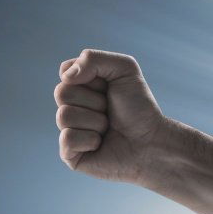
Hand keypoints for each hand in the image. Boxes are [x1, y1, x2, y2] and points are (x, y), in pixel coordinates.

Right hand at [54, 48, 170, 185]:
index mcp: (80, 87)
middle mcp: (72, 107)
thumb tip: (65, 77)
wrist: (151, 141)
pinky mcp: (70, 154)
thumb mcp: (124, 69)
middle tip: (110, 111)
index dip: (89, 79)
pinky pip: (67, 139)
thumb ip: (93, 58)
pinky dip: (90, 140)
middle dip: (94, 101)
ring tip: (108, 128)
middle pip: (62, 93)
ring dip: (95, 122)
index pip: (65, 73)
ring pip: (64, 116)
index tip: (108, 88)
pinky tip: (100, 144)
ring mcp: (69, 131)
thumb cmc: (139, 107)